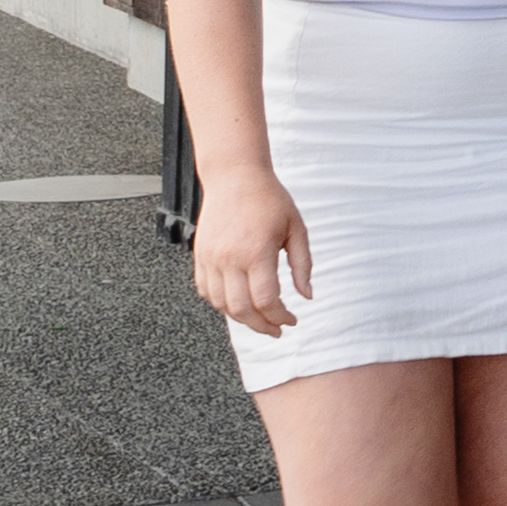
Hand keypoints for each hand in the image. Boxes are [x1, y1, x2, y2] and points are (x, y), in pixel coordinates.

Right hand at [191, 169, 311, 332]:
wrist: (235, 176)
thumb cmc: (269, 198)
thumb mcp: (297, 228)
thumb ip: (302, 264)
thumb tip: (307, 296)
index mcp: (257, 252)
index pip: (266, 301)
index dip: (280, 317)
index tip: (291, 320)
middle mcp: (230, 259)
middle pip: (242, 310)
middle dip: (262, 326)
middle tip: (276, 329)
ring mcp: (211, 258)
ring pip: (221, 304)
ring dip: (241, 318)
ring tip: (259, 319)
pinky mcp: (200, 255)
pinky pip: (205, 291)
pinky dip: (220, 304)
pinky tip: (237, 303)